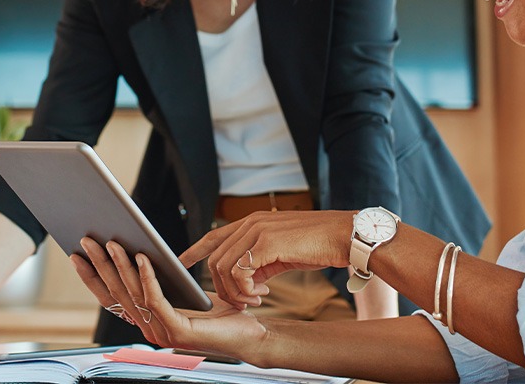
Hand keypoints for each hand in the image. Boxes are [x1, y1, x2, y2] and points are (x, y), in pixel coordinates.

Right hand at [70, 238, 266, 357]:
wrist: (249, 333)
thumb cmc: (219, 312)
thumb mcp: (181, 291)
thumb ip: (159, 280)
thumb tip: (136, 250)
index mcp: (146, 321)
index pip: (110, 298)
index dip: (92, 277)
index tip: (76, 254)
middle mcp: (148, 329)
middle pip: (116, 293)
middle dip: (100, 265)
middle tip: (87, 240)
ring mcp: (161, 333)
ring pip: (133, 294)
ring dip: (120, 266)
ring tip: (113, 242)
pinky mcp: (178, 331)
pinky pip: (156, 299)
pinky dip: (147, 277)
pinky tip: (143, 257)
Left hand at [179, 210, 352, 308]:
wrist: (343, 236)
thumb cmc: (318, 245)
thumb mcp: (282, 252)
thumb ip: (260, 261)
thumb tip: (248, 280)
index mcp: (253, 222)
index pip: (214, 235)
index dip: (195, 250)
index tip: (181, 262)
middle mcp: (251, 223)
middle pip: (216, 259)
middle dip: (223, 287)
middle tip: (245, 302)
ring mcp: (257, 231)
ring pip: (224, 267)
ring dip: (236, 292)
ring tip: (255, 300)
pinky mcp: (267, 243)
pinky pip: (240, 272)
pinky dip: (245, 289)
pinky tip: (262, 294)